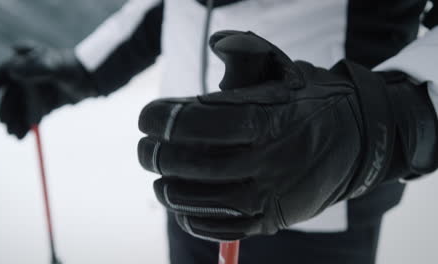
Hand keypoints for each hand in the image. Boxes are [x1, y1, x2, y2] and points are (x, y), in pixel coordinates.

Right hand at [0, 44, 96, 138]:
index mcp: (25, 63)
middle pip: (10, 96)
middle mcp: (26, 78)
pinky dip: (26, 127)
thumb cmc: (73, 69)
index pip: (3, 72)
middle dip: (6, 110)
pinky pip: (30, 117)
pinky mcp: (43, 105)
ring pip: (19, 109)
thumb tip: (13, 71)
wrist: (91, 80)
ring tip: (14, 134)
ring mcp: (34, 93)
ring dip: (15, 121)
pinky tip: (22, 136)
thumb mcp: (57, 66)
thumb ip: (37, 67)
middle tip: (5, 124)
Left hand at [138, 31, 437, 240]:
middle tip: (145, 149)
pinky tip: (183, 203)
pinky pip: (218, 228)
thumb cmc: (311, 102)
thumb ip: (248, 51)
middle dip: (156, 155)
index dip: (164, 120)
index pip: (198, 122)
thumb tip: (214, 42)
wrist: (358, 141)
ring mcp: (270, 195)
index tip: (147, 119)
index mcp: (267, 117)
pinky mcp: (271, 219)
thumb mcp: (284, 69)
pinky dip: (191, 217)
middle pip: (192, 164)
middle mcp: (268, 159)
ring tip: (159, 177)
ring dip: (168, 189)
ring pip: (199, 200)